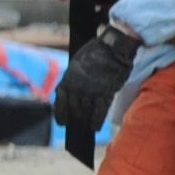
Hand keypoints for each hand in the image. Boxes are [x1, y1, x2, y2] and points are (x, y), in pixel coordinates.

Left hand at [51, 20, 139, 139]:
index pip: (61, 100)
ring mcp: (91, 90)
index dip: (61, 112)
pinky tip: (95, 127)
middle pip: (74, 108)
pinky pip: (99, 111)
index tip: (62, 122)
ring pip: (85, 111)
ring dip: (85, 120)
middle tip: (78, 125)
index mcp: (68, 77)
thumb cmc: (97, 52)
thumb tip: (72, 91)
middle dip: (75, 118)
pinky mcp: (105, 92)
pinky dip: (97, 120)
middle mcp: (77, 86)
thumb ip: (73, 77)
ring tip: (86, 127)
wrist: (113, 47)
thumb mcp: (78, 63)